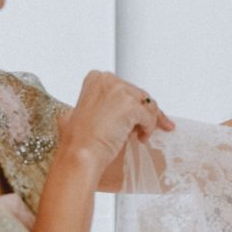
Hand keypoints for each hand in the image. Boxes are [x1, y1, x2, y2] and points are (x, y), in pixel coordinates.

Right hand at [57, 71, 175, 172]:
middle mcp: (108, 80)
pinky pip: (150, 117)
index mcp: (96, 79)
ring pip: (147, 105)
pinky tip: (141, 138)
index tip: (135, 112)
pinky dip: (149, 129)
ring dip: (149, 121)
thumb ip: (95, 105)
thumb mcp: (82, 112)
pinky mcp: (131, 106)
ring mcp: (120, 91)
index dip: (132, 102)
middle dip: (146, 111)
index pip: (125, 87)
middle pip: (138, 94)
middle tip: (151, 124)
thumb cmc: (80, 139)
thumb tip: (107, 111)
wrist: (82, 152)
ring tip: (143, 134)